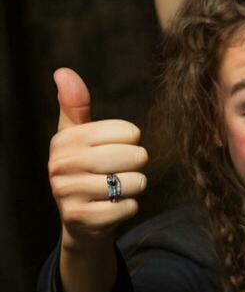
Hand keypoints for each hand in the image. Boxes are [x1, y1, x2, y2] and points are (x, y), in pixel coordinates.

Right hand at [49, 68, 146, 247]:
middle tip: (121, 170)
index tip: (117, 147)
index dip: (132, 141)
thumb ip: (75, 105)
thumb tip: (63, 71)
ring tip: (116, 189)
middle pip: (133, 156)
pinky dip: (128, 207)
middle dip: (137, 165)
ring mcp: (68, 193)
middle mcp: (61, 164)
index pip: (128, 131)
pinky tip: (112, 206)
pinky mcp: (80, 218)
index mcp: (66, 139)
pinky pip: (126, 207)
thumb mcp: (78, 136)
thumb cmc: (85, 170)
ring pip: (132, 183)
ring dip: (134, 187)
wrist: (81, 219)